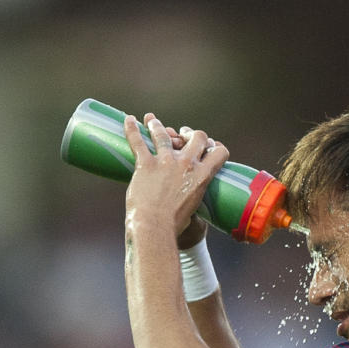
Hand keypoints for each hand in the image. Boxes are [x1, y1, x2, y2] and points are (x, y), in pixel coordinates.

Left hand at [123, 112, 228, 239]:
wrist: (155, 227)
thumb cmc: (174, 224)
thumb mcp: (193, 208)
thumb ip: (193, 196)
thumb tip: (189, 201)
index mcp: (202, 176)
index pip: (219, 152)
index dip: (215, 146)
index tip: (209, 146)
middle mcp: (187, 164)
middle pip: (196, 137)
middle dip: (191, 133)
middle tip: (183, 134)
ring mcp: (165, 161)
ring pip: (163, 134)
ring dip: (158, 126)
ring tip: (152, 121)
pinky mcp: (146, 164)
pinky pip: (138, 141)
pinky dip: (132, 129)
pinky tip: (129, 120)